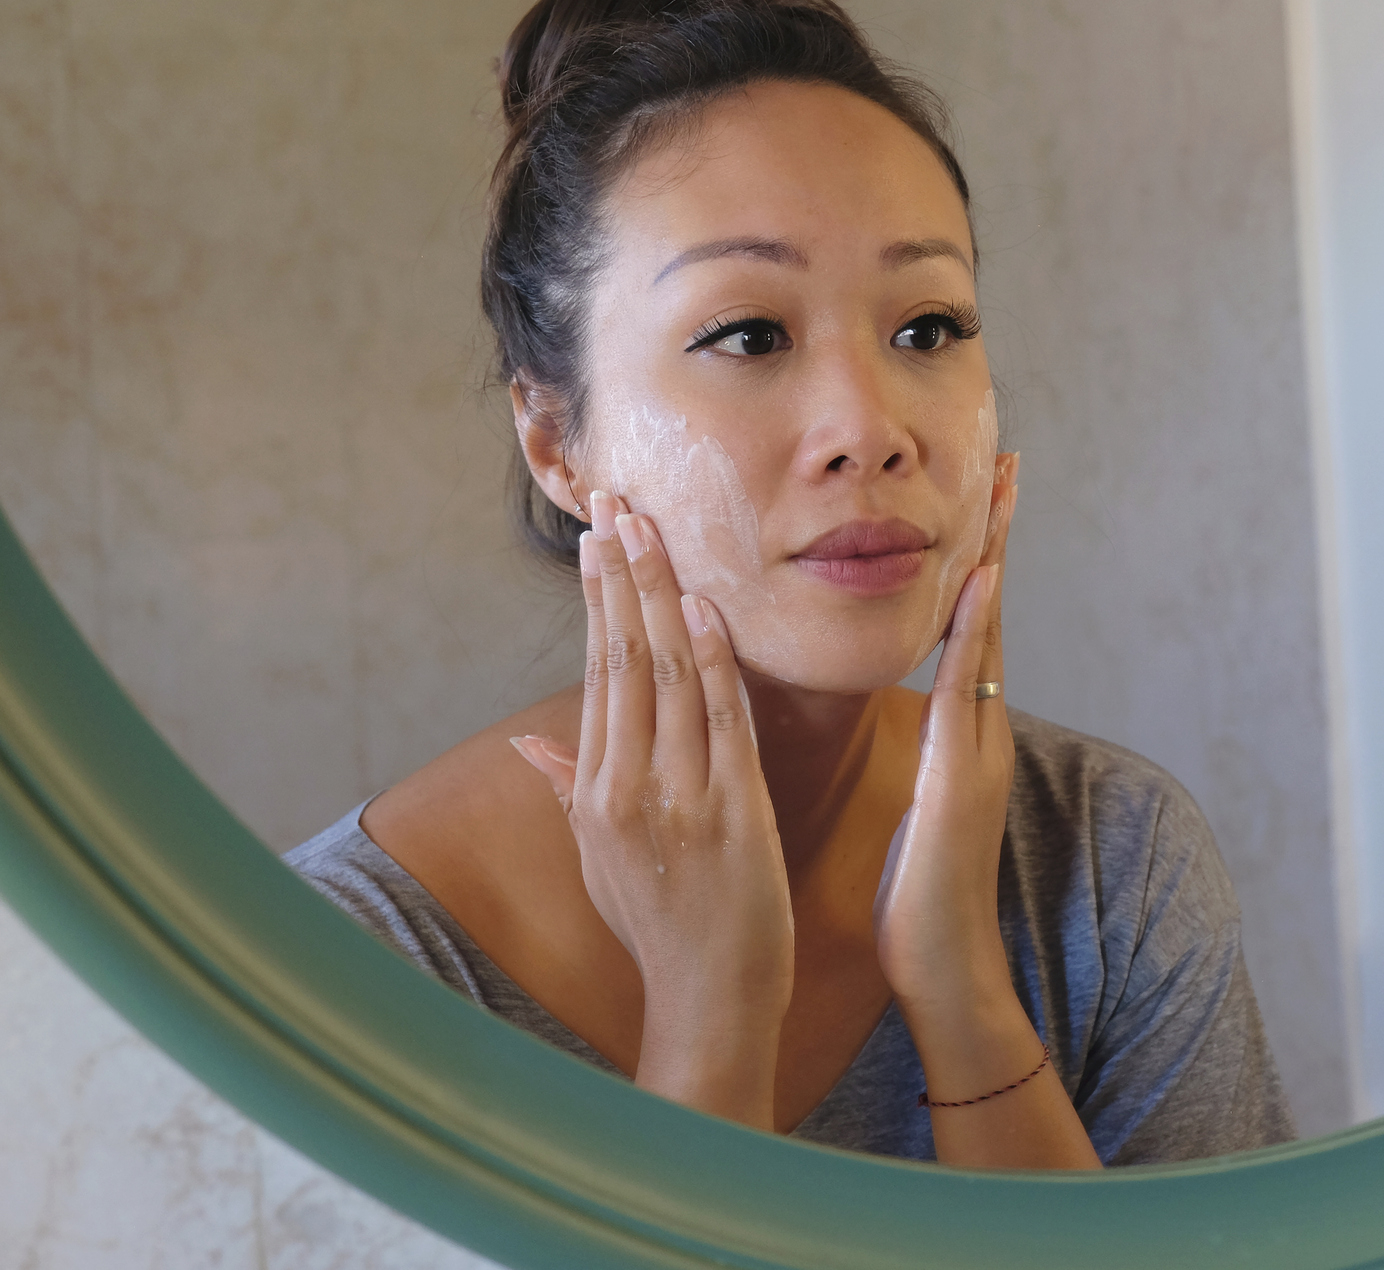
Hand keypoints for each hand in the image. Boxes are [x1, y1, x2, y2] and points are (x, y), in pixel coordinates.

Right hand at [510, 489, 793, 1128]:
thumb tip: (524, 741)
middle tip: (618, 508)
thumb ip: (567, 791)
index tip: (600, 543)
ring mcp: (679, 801)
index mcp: (594, 795)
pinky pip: (721, 724)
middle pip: (624, 662)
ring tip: (652, 533)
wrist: (709, 1001)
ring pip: (666, 680)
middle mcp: (626, 790)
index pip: (598, 677)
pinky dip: (712, 663)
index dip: (600, 605)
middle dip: (621, 580)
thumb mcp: (597, 861)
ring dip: (661, 600)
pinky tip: (703, 609)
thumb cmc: (658, 928)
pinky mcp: (732, 815)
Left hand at [867, 456, 1093, 1167]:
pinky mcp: (964, 775)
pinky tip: (978, 584)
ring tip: (1000, 493)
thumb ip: (924, 753)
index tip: (978, 494)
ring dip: (994, 560)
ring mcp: (980, 747)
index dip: (973, 558)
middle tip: (1008, 460)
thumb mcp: (914, 804)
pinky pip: (969, 689)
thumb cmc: (917, 895)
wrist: (945, 966)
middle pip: (991, 611)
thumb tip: (920, 714)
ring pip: (988, 634)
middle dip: (998, 535)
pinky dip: (977, 633)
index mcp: (960, 730)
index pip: (966, 625)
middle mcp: (979, 726)